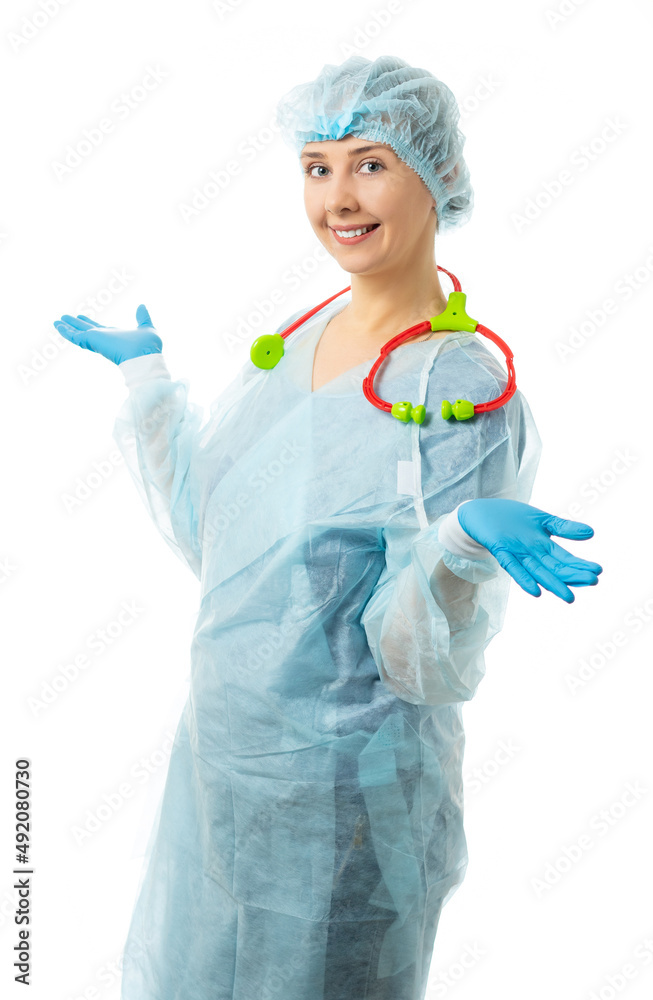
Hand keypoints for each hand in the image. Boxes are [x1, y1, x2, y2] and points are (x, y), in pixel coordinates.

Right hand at [53, 304, 161, 365]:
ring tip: (56, 322)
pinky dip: (66, 332)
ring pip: (77, 333)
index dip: (89, 322)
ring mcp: (97, 341)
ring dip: (67, 328)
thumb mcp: (146, 327)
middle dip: (75, 324)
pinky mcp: (92, 342)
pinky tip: (58, 326)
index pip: (98, 328)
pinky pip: (75, 337)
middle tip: (64, 318)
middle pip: (85, 330)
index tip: (81, 316)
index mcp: (115, 336)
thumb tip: (142, 306)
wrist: (145, 357)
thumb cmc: (148, 347)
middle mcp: (104, 338)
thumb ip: (142, 318)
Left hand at [457, 499, 602, 602]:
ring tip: (569, 596)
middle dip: (573, 576)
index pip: (565, 558)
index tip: (598, 572)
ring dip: (553, 584)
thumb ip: (564, 528)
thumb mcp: (542, 519)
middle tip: (592, 582)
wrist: (482, 512)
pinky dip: (524, 579)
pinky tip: (535, 591)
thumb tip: (591, 533)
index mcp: (544, 545)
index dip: (580, 565)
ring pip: (538, 572)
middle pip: (555, 567)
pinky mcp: (500, 551)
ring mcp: (517, 554)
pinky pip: (513, 567)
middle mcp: (532, 554)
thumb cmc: (512, 518)